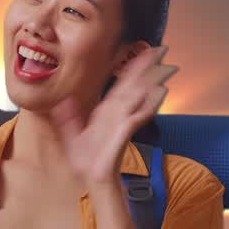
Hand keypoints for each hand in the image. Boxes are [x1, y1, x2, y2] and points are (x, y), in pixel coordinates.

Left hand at [49, 45, 178, 185]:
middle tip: (160, 49)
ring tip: (165, 66)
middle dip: (145, 67)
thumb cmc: (86, 161)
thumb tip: (63, 101)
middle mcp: (117, 114)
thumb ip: (68, 118)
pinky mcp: (124, 133)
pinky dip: (147, 105)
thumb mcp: (72, 136)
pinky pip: (136, 116)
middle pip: (133, 85)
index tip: (139, 52)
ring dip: (151, 81)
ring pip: (138, 96)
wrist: (92, 179)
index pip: (120, 85)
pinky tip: (158, 93)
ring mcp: (122, 122)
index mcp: (106, 112)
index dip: (130, 69)